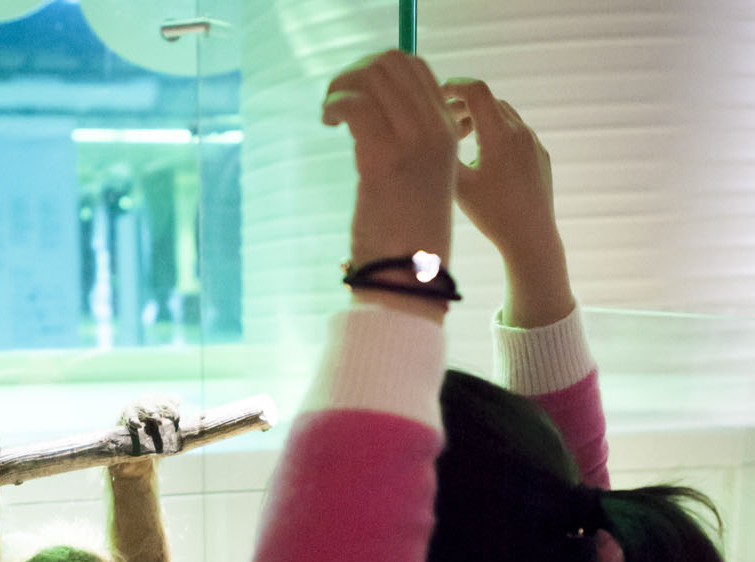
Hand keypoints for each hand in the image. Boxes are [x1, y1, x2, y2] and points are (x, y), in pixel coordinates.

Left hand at [323, 51, 456, 277]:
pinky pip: (356, 105)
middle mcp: (436, 132)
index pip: (416, 69)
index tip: (358, 93)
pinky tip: (328, 122)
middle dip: (357, 71)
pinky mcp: (383, 160)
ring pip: (373, 77)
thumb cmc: (408, 237)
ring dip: (342, 86)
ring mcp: (413, 144)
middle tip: (338, 99)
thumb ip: (407, 145)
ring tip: (330, 112)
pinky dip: (335, 104)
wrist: (411, 280)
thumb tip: (372, 116)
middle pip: (393, 63)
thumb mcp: (418, 181)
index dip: (378, 70)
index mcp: (448, 134)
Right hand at [443, 78, 572, 327]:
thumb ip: (442, 156)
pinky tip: (486, 157)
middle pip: (489, 101)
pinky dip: (498, 135)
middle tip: (446, 120)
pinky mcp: (540, 154)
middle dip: (465, 105)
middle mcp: (519, 131)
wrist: (531, 237)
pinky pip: (517, 134)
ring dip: (483, 119)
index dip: (454, 86)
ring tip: (465, 138)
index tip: (438, 94)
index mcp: (498, 134)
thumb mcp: (458, 186)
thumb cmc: (492, 215)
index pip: (475, 90)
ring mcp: (533, 142)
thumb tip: (421, 136)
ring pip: (504, 116)